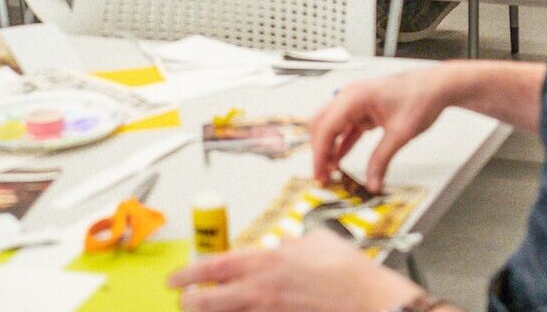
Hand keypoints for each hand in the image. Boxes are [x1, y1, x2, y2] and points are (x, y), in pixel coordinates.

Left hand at [167, 230, 423, 311]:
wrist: (370, 301)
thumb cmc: (349, 273)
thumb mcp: (317, 242)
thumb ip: (293, 244)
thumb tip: (284, 245)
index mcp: (266, 262)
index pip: (214, 267)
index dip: (189, 273)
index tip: (176, 278)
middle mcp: (261, 290)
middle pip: (209, 301)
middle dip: (191, 303)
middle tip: (184, 301)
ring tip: (203, 311)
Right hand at [310, 65, 461, 190]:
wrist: (437, 86)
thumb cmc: (421, 97)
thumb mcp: (400, 134)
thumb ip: (382, 160)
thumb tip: (372, 182)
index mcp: (355, 97)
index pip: (326, 127)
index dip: (320, 154)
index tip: (320, 174)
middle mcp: (350, 96)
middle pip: (322, 125)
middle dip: (319, 151)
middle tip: (322, 176)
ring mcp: (356, 102)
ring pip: (332, 126)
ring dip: (329, 148)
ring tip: (330, 172)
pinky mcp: (364, 109)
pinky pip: (346, 127)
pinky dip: (342, 143)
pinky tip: (340, 159)